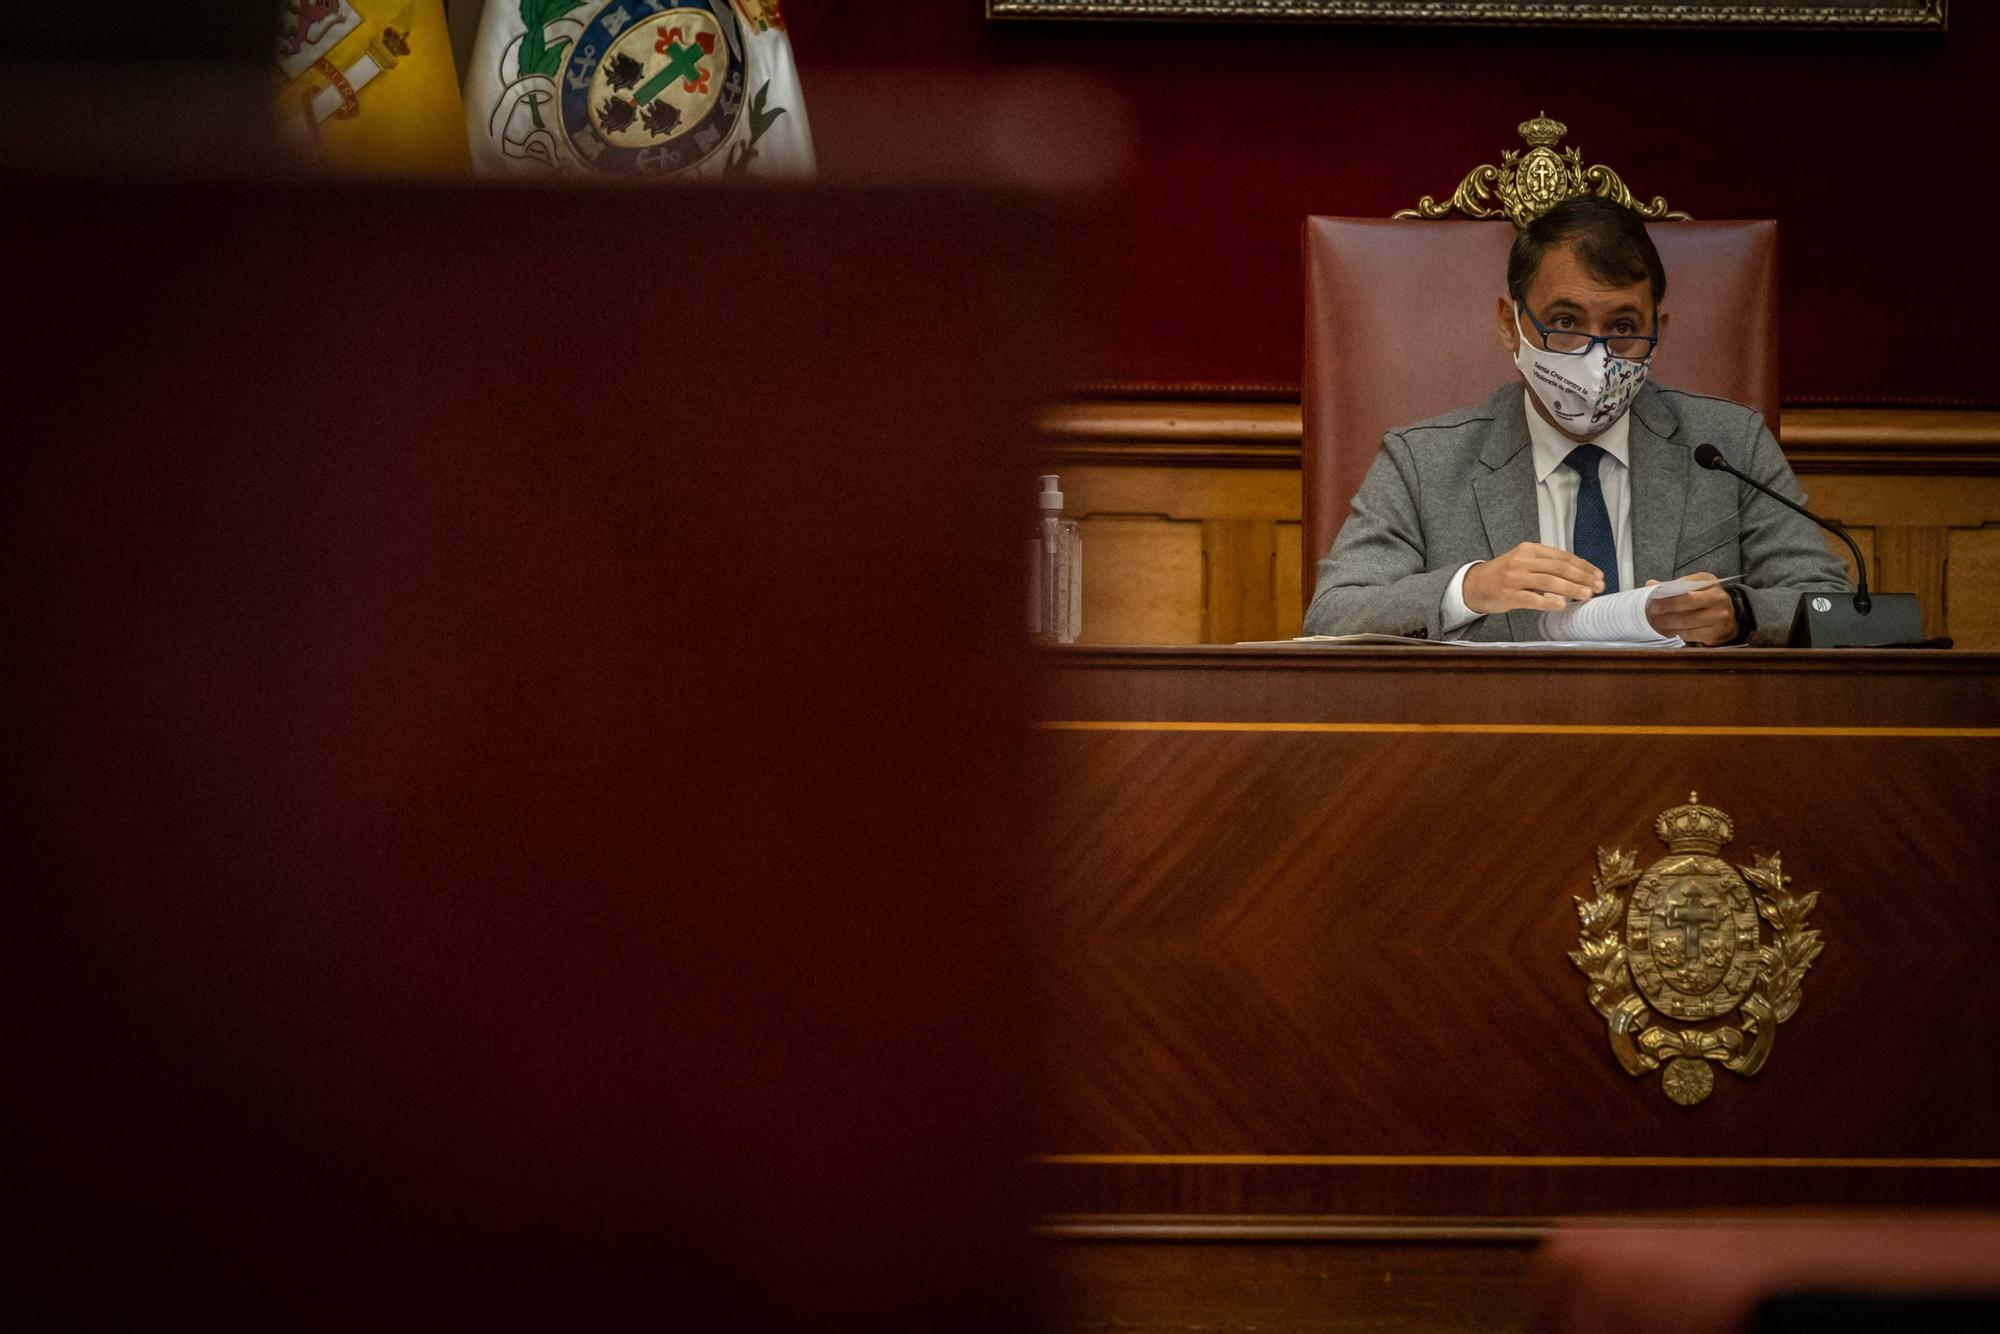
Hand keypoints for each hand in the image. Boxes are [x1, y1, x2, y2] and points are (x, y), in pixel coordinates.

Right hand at [1462, 542, 1604, 613]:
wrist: (1474, 585)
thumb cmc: (1503, 575)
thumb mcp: (1524, 562)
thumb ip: (1547, 566)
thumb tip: (1578, 577)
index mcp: (1529, 549)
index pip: (1562, 556)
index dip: (1583, 566)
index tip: (1597, 575)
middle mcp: (1522, 561)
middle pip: (1558, 567)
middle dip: (1582, 577)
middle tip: (1598, 586)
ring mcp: (1514, 578)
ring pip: (1548, 581)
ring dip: (1571, 588)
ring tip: (1586, 595)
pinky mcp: (1509, 594)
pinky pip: (1532, 598)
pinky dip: (1548, 602)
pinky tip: (1562, 605)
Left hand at [1644, 573, 1737, 644]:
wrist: (1728, 619)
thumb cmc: (1705, 601)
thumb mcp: (1694, 588)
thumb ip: (1673, 587)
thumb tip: (1650, 584)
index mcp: (1710, 582)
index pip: (1685, 586)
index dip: (1666, 593)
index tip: (1651, 599)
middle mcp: (1718, 598)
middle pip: (1686, 602)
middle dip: (1665, 608)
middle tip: (1650, 612)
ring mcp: (1719, 616)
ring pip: (1686, 621)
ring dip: (1666, 623)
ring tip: (1654, 622)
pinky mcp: (1715, 633)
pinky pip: (1689, 634)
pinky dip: (1674, 633)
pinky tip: (1665, 631)